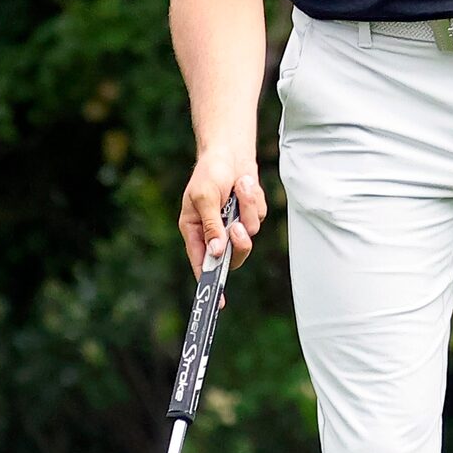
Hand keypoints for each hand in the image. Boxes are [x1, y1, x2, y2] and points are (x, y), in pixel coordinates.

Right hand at [180, 159, 268, 276]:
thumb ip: (211, 226)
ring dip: (246, 209)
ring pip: (249, 235)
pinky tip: (244, 185)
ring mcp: (233, 225)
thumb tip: (217, 252)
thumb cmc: (210, 172)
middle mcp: (214, 232)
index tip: (219, 300)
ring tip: (239, 186)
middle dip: (239, 242)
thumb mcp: (204, 197)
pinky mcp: (249, 215)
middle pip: (232, 255)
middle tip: (238, 227)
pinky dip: (254, 201)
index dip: (209, 281)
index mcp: (194, 231)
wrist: (230, 152)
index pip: (201, 262)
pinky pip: (258, 218)